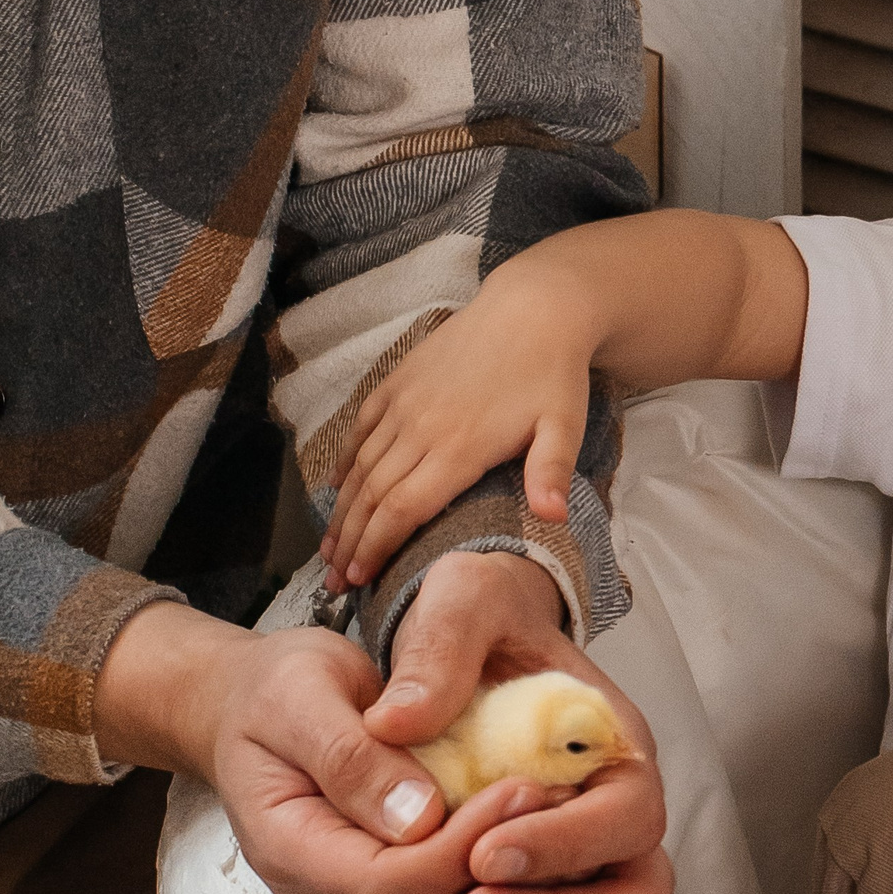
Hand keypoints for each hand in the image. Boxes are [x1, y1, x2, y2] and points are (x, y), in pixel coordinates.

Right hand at [98, 599, 563, 893]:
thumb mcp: (301, 694)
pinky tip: (552, 862)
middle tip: (563, 814)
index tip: (523, 790)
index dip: (462, 850)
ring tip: (566, 835)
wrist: (254, 713)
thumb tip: (416, 815)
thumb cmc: (276, 694)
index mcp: (290, 851)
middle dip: (505, 888)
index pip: (388, 888)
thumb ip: (351, 755)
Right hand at [322, 262, 593, 589]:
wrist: (532, 309)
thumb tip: (553, 518)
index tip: (358, 579)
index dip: (376, 547)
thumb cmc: (554, 374)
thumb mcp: (565, 426)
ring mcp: (403, 403)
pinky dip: (344, 465)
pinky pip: (360, 431)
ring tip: (327, 551)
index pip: (404, 508)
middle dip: (349, 543)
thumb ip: (552, 472)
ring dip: (340, 513)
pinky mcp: (396, 383)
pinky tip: (336, 492)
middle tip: (332, 584)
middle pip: (372, 496)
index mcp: (458, 447)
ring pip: (360, 468)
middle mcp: (420, 427)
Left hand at [361, 551, 670, 893]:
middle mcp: (615, 811)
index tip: (483, 852)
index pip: (627, 815)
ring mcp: (591, 862)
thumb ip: (439, 651)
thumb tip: (402, 721)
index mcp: (613, 741)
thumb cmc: (473, 618)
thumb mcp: (458, 601)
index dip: (564, 845)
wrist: (463, 643)